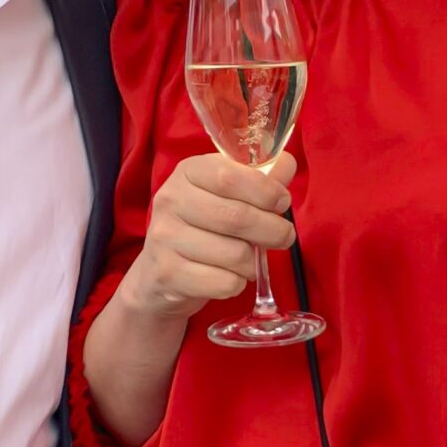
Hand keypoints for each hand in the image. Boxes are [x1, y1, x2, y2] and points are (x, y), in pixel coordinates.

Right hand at [117, 149, 296, 322]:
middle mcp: (170, 201)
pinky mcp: (168, 274)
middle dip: (273, 231)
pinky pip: (224, 283)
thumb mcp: (227, 193)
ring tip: (250, 259)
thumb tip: (287, 164)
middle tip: (284, 237)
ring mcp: (165, 238)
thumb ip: (260, 178)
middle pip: (236, 217)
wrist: (159, 272)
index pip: (229, 176)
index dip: (265, 190)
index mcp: (187, 172)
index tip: (282, 202)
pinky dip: (238, 283)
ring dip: (254, 262)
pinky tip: (229, 276)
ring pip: (235, 254)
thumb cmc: (202, 225)